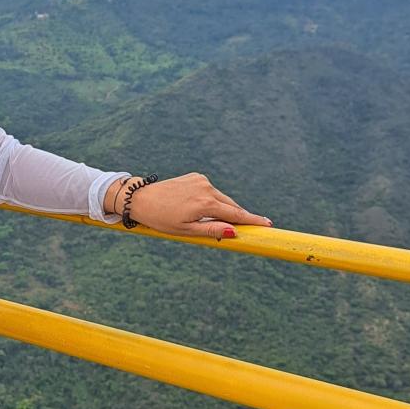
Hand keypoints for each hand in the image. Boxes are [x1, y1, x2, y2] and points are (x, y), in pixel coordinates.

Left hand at [117, 173, 271, 239]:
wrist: (141, 199)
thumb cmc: (161, 219)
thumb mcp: (186, 231)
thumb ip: (212, 230)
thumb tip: (234, 232)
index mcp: (205, 204)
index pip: (235, 214)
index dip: (252, 220)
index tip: (268, 225)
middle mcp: (207, 188)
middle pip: (231, 206)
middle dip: (238, 217)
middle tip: (250, 228)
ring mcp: (201, 180)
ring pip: (221, 198)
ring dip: (222, 209)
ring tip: (212, 222)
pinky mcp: (196, 176)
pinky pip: (210, 191)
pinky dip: (211, 200)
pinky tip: (199, 209)